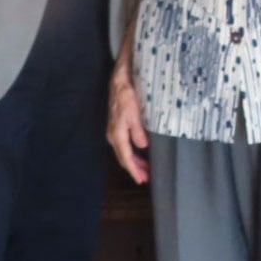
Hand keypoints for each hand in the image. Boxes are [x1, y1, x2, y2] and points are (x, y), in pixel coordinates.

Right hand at [106, 67, 149, 183]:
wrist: (119, 81)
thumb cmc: (127, 96)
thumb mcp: (135, 113)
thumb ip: (138, 131)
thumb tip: (143, 146)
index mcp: (117, 134)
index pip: (126, 158)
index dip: (134, 170)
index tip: (141, 180)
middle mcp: (113, 135)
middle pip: (124, 158)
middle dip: (135, 169)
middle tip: (147, 178)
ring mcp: (113, 131)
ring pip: (124, 152)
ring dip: (134, 161)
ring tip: (145, 168)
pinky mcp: (116, 126)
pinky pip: (123, 144)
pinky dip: (132, 152)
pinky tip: (139, 153)